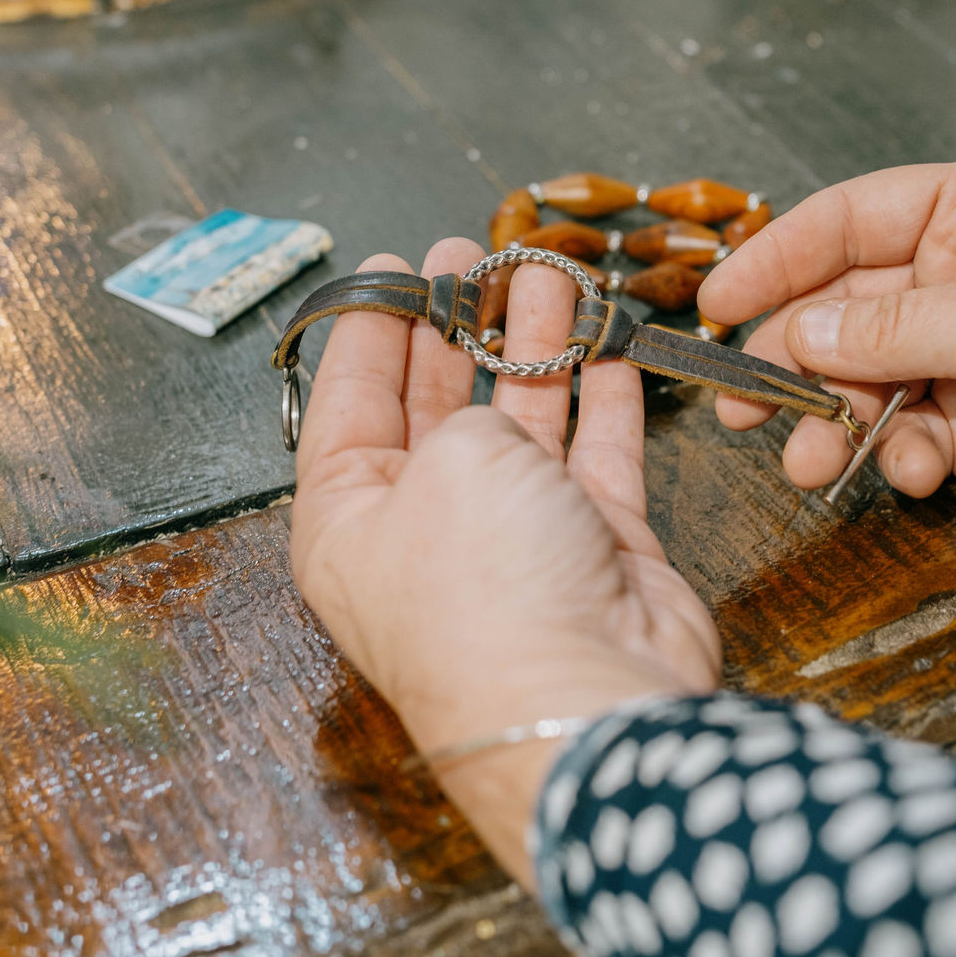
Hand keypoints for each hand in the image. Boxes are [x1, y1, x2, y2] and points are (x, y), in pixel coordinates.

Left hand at [287, 239, 721, 884]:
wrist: (587, 700)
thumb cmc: (487, 593)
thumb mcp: (447, 461)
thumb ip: (464, 415)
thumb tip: (494, 410)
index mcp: (350, 521)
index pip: (348, 404)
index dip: (369, 329)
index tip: (388, 264)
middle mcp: (426, 531)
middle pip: (436, 407)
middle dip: (457, 325)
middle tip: (472, 256)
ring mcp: (515, 541)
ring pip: (522, 420)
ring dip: (536, 344)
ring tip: (546, 273)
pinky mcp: (596, 550)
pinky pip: (595, 456)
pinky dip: (603, 397)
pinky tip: (607, 344)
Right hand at [698, 157, 955, 557]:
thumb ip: (892, 327)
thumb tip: (796, 333)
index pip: (847, 220)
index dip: (775, 259)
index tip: (715, 303)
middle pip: (835, 306)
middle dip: (788, 359)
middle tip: (738, 403)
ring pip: (853, 380)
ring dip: (825, 424)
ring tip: (807, 464)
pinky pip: (890, 434)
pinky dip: (885, 457)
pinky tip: (911, 473)